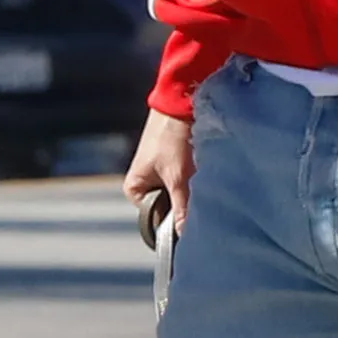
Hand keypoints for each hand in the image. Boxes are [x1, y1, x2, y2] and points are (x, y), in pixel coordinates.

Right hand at [123, 106, 193, 233]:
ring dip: (192, 191)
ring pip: (180, 194)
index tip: (191, 219)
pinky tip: (203, 171)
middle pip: (168, 208)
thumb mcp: (178, 177)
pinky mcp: (175, 163)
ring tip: (201, 180)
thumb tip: (185, 236)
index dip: (173, 222)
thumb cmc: (171, 137)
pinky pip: (186, 181)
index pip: (155, 220)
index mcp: (134, 189)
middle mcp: (144, 183)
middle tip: (200, 198)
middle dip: (185, 205)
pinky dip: (195, 179)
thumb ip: (182, 209)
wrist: (181, 100)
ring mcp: (160, 173)